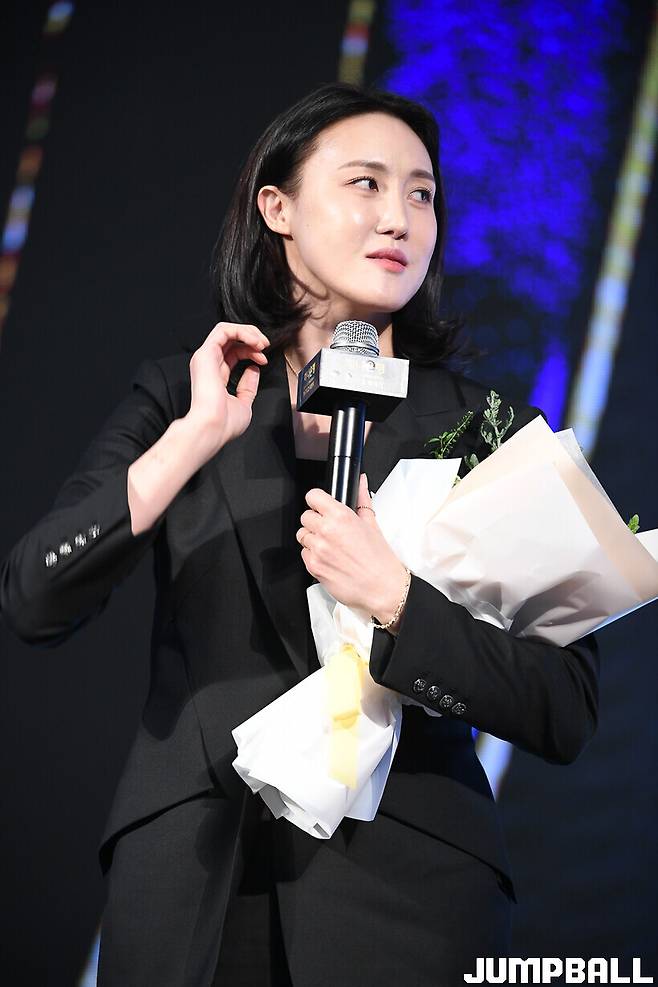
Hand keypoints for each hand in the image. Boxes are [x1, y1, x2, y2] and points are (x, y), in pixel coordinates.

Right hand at [184, 322, 268, 455]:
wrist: (213, 428)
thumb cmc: (224, 423)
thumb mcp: (244, 404)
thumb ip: (248, 387)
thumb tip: (253, 370)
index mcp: (216, 376)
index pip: (233, 353)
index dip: (251, 352)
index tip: (264, 361)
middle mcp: (209, 364)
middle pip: (230, 340)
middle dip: (251, 338)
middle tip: (265, 346)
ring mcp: (205, 358)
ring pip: (226, 330)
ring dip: (247, 332)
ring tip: (261, 342)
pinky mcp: (205, 353)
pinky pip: (223, 330)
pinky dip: (241, 332)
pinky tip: (254, 341)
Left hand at [297, 473, 407, 622]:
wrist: (382, 589)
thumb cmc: (380, 560)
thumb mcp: (373, 524)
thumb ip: (362, 500)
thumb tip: (360, 483)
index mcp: (341, 516)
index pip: (313, 496)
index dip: (317, 501)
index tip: (321, 506)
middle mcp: (326, 531)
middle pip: (305, 516)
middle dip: (316, 521)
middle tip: (329, 530)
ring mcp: (318, 549)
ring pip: (302, 535)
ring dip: (313, 539)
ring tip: (331, 546)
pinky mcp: (313, 566)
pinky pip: (304, 554)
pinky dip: (313, 556)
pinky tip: (329, 559)